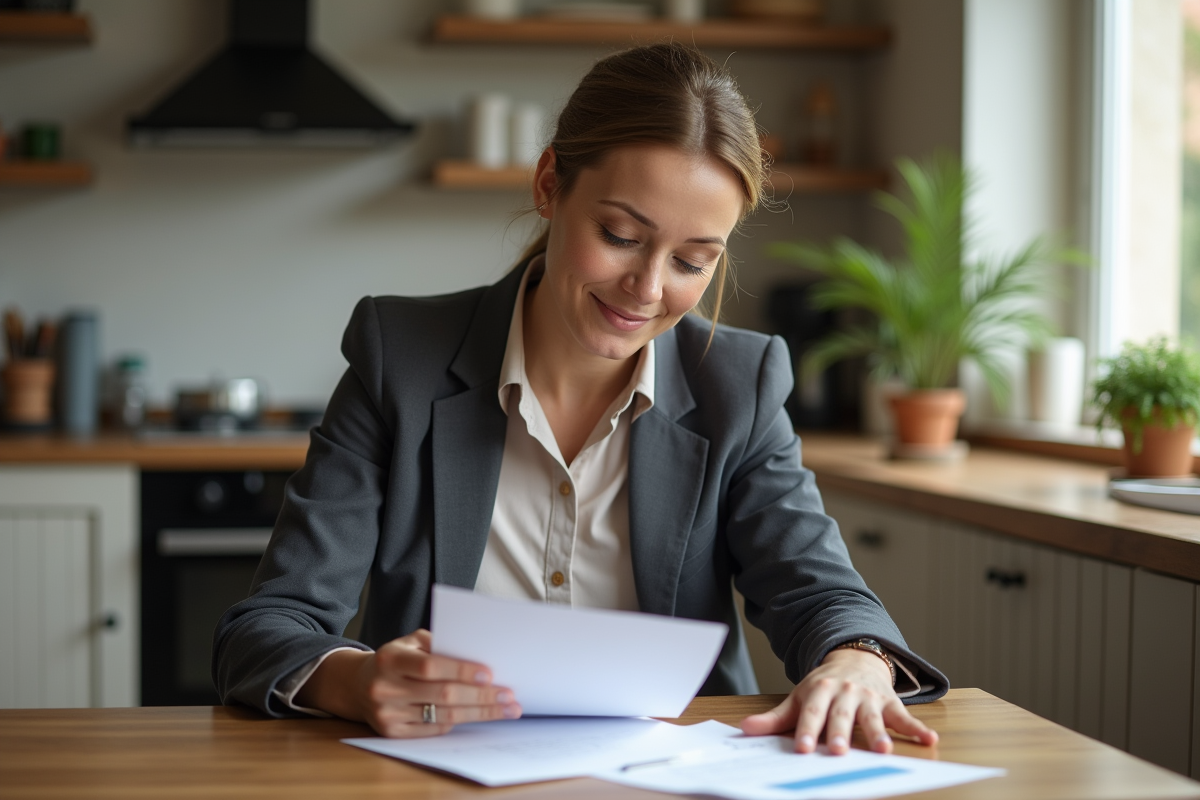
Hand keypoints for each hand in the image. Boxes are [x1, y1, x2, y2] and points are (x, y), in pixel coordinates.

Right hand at [294, 629, 521, 736]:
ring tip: (506, 709)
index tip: (490, 674)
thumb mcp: (411, 642)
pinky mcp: (392, 733)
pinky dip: (460, 721)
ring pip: (443, 715)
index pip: (430, 667)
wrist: (359, 685)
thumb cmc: (397, 658)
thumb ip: (439, 644)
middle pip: (443, 695)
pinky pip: (435, 729)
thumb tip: (477, 654)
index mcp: (389, 659)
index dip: (462, 671)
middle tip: (509, 696)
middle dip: (481, 696)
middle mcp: (385, 688)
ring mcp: (387, 714)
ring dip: (480, 712)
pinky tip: (480, 715)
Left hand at [740, 648, 936, 754]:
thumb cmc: (823, 687)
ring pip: (873, 718)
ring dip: (879, 733)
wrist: (854, 659)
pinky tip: (930, 740)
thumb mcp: (798, 699)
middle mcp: (844, 693)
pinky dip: (918, 728)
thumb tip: (744, 730)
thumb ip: (775, 719)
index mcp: (819, 692)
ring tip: (884, 751)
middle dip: (841, 733)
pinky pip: (905, 716)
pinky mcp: (890, 703)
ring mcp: (869, 697)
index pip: (812, 714)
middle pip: (842, 716)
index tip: (804, 749)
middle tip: (840, 752)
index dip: (808, 731)